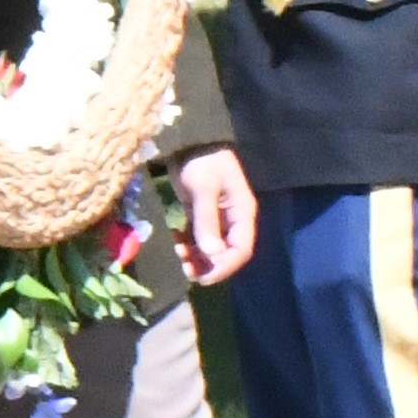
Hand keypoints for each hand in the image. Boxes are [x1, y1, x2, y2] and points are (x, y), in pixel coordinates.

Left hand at [173, 148, 255, 283]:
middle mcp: (233, 219)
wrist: (190, 139)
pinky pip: (198, 238)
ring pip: (211, 248)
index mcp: (242, 213)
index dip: (225, 267)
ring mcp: (217, 217)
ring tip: (178, 255)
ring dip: (196, 257)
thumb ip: (207, 221)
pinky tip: (175, 243)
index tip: (204, 278)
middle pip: (226, 253)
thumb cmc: (202, 161)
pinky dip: (188, 245)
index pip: (241, 250)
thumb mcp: (204, 189)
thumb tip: (211, 254)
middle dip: (208, 264)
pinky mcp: (202, 214)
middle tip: (185, 268)